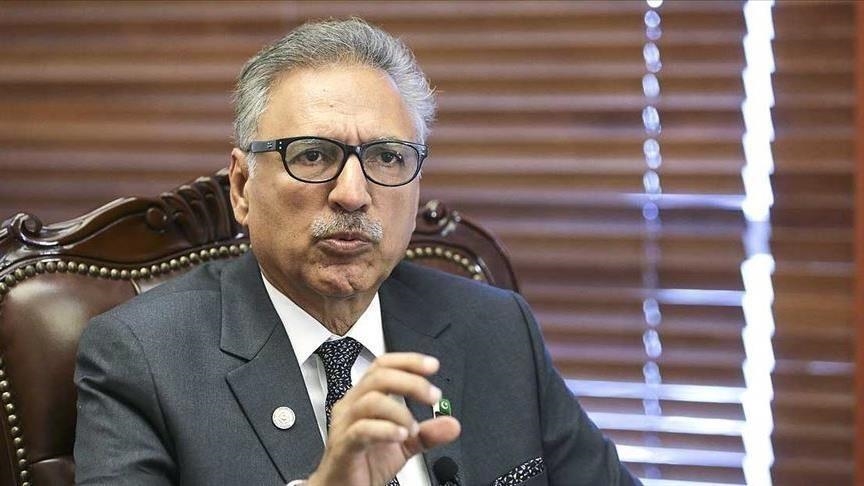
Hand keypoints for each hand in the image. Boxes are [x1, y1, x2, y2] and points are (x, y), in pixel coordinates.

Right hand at [308, 353, 460, 485]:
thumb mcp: (404, 445)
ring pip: (371, 400)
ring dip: (400, 411)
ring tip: (414, 427)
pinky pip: (362, 430)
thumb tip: (452, 424)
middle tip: (432, 396)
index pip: (383, 366)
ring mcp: (345, 424)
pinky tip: (401, 435)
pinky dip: (385, 430)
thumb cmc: (366, 463)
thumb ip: (428, 433)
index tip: (432, 366)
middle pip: (379, 377)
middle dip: (411, 382)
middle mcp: (352, 405)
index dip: (407, 361)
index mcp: (364, 398)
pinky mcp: (343, 445)